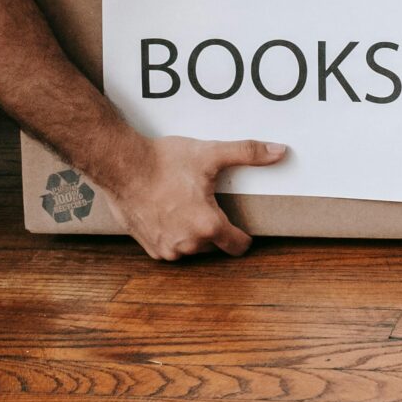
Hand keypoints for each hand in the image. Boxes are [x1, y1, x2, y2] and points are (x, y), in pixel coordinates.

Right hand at [111, 135, 288, 261]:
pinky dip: (173, 234)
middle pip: (214, 245)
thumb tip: (280, 151)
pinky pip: (171, 247)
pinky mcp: (150, 247)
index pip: (237, 246)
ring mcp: (168, 249)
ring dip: (193, 233)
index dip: (243, 236)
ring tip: (187, 207)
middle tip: (209, 204)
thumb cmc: (165, 161)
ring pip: (192, 247)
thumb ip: (248, 153)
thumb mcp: (210, 154)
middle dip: (214, 228)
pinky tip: (169, 213)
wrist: (122, 166)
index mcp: (208, 226)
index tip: (242, 226)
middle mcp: (189, 244)